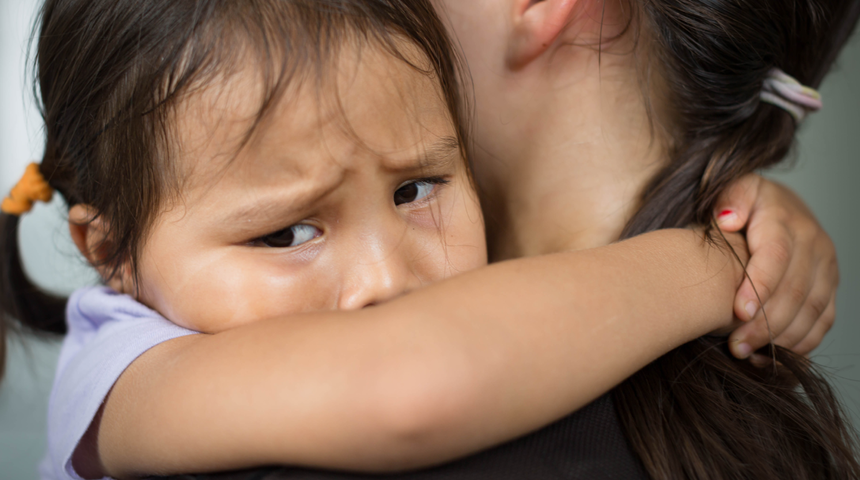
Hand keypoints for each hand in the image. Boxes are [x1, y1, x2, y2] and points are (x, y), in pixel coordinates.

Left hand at [714, 175, 837, 358]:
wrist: (772, 204)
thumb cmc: (741, 202)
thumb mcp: (731, 188)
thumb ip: (728, 199)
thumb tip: (728, 219)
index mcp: (785, 220)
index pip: (777, 256)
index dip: (760, 286)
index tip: (739, 312)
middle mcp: (813, 244)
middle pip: (795, 290)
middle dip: (766, 323)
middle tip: (735, 346)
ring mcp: (826, 267)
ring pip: (812, 311)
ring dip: (782, 339)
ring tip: (747, 354)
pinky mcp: (829, 286)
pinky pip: (822, 321)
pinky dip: (801, 343)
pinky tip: (772, 357)